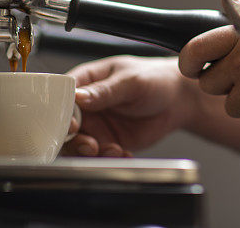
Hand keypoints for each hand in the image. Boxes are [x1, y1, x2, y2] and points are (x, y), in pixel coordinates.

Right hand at [63, 55, 196, 156]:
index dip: (61, 113)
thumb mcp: (131, 80)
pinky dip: (109, 160)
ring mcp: (96, 126)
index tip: (72, 125)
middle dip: (75, 140)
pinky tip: (124, 154)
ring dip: (91, 154)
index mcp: (86, 81)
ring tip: (112, 151)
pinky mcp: (107, 142)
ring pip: (79, 146)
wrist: (177, 99)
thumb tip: (78, 96)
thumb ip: (105, 90)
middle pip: (65, 127)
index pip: (63, 98)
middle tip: (90, 146)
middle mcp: (86, 106)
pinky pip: (100, 157)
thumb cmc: (154, 78)